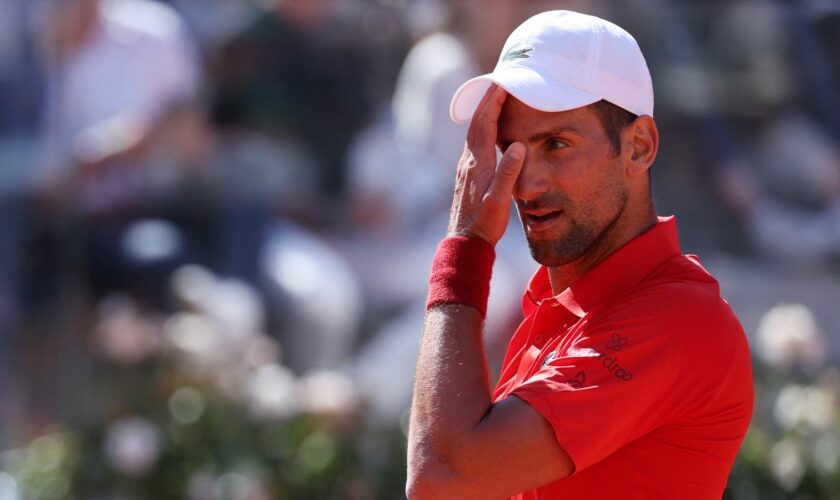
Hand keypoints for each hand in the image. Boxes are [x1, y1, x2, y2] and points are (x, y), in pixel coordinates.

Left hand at [448, 85, 524, 245]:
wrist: (465, 241)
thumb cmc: (485, 222)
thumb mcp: (500, 199)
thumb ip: (509, 172)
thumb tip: (516, 145)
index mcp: (478, 163)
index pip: (485, 124)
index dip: (493, 102)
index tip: (502, 83)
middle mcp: (468, 161)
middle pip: (477, 123)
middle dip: (487, 101)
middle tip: (499, 82)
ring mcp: (465, 168)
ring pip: (474, 133)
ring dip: (484, 114)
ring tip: (495, 100)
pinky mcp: (466, 175)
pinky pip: (474, 143)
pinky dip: (482, 129)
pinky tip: (488, 131)